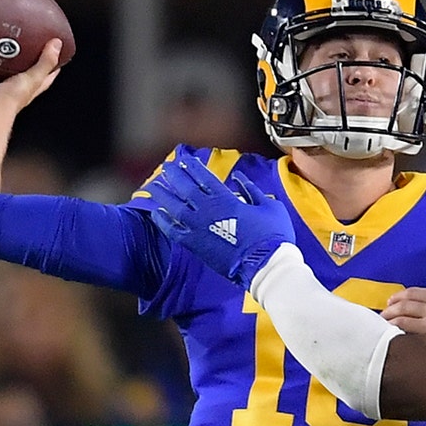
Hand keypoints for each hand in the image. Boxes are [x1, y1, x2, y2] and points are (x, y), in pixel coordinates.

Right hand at [0, 39, 62, 115]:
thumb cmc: (10, 100)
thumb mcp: (33, 78)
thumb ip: (45, 62)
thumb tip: (57, 45)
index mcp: (27, 88)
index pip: (44, 75)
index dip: (50, 63)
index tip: (52, 49)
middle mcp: (10, 89)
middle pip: (17, 72)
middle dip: (18, 59)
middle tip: (17, 42)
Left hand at [143, 145, 294, 287]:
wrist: (265, 266)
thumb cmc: (272, 236)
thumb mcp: (269, 206)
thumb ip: (252, 191)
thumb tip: (240, 180)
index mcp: (225, 198)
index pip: (203, 176)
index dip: (192, 166)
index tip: (185, 160)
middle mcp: (207, 209)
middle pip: (184, 186)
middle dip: (174, 174)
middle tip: (167, 166)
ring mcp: (198, 227)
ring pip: (173, 206)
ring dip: (162, 194)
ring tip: (153, 186)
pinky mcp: (194, 245)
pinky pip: (172, 230)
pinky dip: (163, 220)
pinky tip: (156, 213)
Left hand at [380, 287, 425, 333]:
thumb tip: (417, 313)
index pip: (412, 292)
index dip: (396, 297)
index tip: (389, 304)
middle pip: (403, 302)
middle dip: (388, 310)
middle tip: (381, 318)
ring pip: (400, 315)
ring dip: (387, 320)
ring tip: (381, 329)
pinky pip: (403, 328)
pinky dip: (392, 330)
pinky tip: (388, 337)